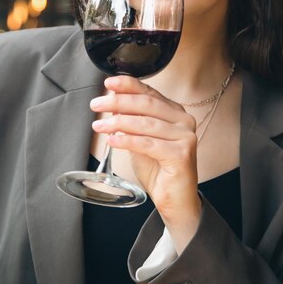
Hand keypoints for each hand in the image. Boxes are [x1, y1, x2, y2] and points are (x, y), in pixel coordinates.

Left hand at [91, 75, 201, 251]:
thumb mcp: (140, 139)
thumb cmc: (158, 169)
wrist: (175, 200)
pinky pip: (148, 144)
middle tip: (96, 105)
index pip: (149, 92)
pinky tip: (112, 140)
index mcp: (175, 112)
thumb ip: (131, 121)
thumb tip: (111, 101)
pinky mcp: (182, 154)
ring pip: (146, 123)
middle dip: (118, 102)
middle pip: (146, 104)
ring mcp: (185, 136)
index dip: (128, 85)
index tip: (108, 83)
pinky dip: (127, 140)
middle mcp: (184, 120)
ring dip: (118, 122)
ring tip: (99, 125)